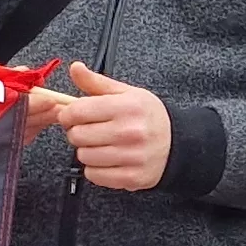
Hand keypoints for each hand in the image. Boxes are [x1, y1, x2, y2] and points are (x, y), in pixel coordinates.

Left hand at [52, 62, 171, 191]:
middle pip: (77, 135)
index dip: (68, 114)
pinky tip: (108, 159)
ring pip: (83, 156)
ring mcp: (131, 156)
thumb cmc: (148, 117)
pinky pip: (94, 175)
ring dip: (87, 151)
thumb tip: (75, 68)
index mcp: (127, 107)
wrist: (178, 144)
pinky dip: (95, 169)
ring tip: (102, 144)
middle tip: (90, 130)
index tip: (71, 115)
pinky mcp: (131, 177)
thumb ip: (96, 82)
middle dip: (78, 132)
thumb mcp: (126, 93)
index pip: (77, 111)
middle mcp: (129, 132)